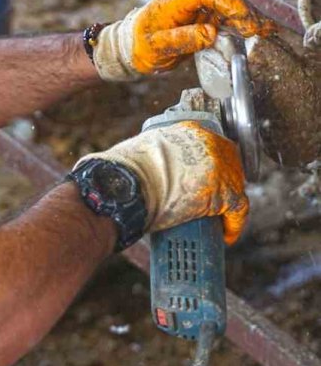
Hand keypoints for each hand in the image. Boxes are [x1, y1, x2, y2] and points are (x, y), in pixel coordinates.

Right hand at [75, 120, 248, 244]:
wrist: (127, 187)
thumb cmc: (126, 172)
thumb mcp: (144, 149)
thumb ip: (156, 153)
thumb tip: (154, 170)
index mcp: (190, 130)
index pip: (212, 146)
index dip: (211, 165)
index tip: (207, 178)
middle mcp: (211, 143)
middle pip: (229, 164)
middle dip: (223, 183)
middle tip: (213, 200)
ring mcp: (221, 168)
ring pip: (235, 187)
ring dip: (227, 204)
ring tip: (217, 219)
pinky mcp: (226, 193)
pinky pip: (238, 210)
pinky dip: (233, 225)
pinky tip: (226, 235)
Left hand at [92, 0, 274, 80]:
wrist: (129, 47)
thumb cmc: (139, 47)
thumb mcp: (157, 47)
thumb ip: (183, 39)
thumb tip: (210, 33)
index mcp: (174, 0)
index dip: (227, 3)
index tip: (243, 19)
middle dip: (243, 10)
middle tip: (259, 30)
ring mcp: (195, 5)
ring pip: (227, 3)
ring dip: (246, 16)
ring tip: (264, 31)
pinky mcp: (201, 15)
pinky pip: (224, 15)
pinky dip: (241, 22)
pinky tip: (257, 31)